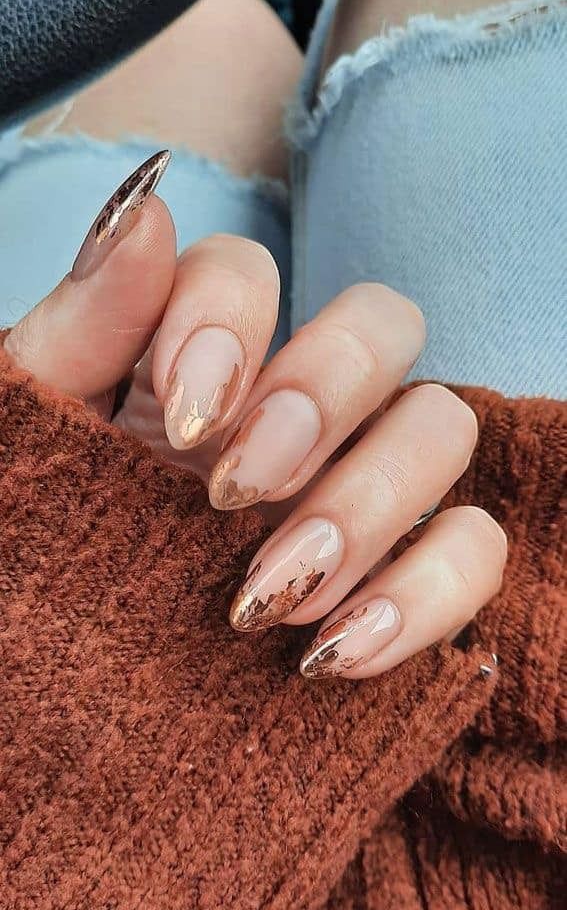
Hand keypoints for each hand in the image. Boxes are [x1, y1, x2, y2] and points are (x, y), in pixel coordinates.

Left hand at [4, 153, 506, 679]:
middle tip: (234, 497)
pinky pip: (473, 549)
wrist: (45, 710)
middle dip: (322, 398)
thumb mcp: (32, 442)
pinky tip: (334, 652)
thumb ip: (83, 328)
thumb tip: (145, 199)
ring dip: (369, 503)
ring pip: (442, 428)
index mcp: (192, 364)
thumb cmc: (32, 557)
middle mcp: (290, 411)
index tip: (186, 425)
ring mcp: (354, 492)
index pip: (252, 271)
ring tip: (271, 601)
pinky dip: (425, 593)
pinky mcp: (401, 581)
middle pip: (383, 324)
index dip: (232, 322)